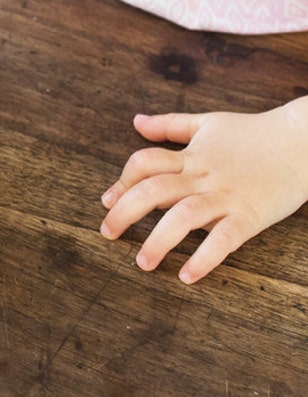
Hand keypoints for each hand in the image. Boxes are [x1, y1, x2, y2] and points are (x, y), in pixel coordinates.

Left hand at [100, 100, 307, 283]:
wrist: (304, 141)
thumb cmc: (254, 132)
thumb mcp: (208, 123)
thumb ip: (170, 125)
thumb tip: (136, 121)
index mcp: (190, 156)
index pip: (144, 164)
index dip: (122, 182)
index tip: (107, 201)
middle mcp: (203, 176)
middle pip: (154, 191)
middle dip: (124, 212)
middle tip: (107, 233)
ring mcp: (226, 197)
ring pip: (183, 217)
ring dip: (158, 241)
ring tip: (142, 262)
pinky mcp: (250, 216)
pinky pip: (224, 239)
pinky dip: (204, 258)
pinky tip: (188, 275)